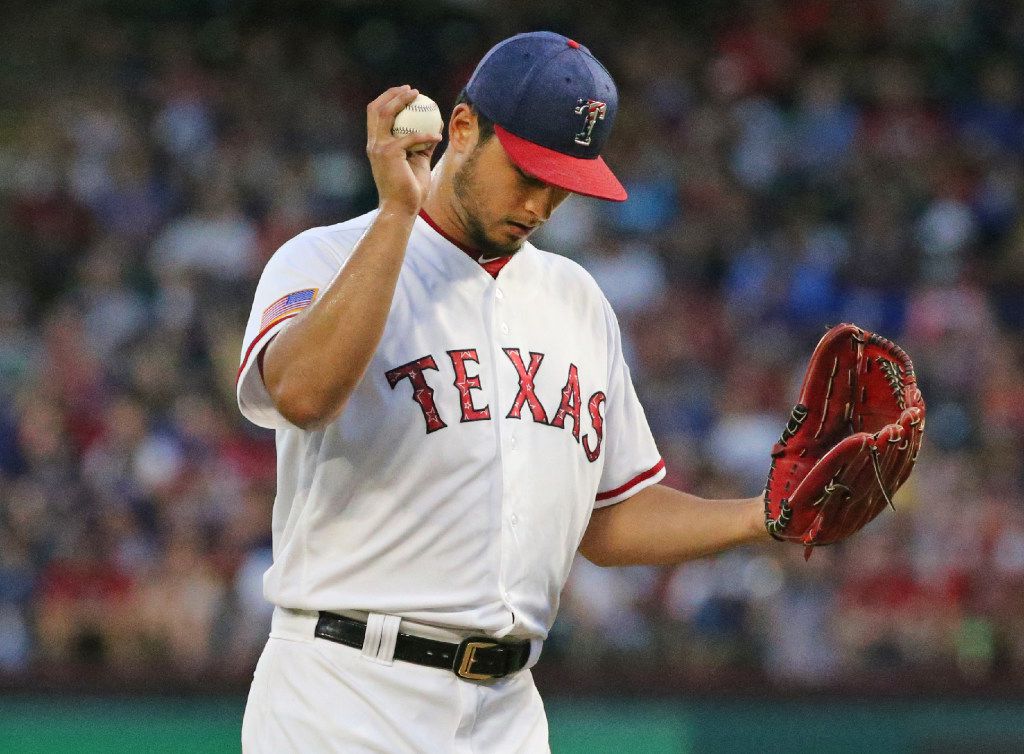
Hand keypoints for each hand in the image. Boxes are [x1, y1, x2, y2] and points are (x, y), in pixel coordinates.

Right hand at [365, 85, 442, 215]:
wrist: (401, 208)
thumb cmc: (410, 189)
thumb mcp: (419, 162)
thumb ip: (423, 144)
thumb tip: (436, 127)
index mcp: (376, 145)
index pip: (376, 115)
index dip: (388, 99)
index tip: (406, 93)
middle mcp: (374, 143)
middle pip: (376, 108)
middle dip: (392, 94)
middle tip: (412, 90)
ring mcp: (379, 147)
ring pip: (387, 114)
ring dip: (402, 101)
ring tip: (418, 96)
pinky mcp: (389, 154)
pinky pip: (411, 137)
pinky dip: (425, 134)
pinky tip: (438, 134)